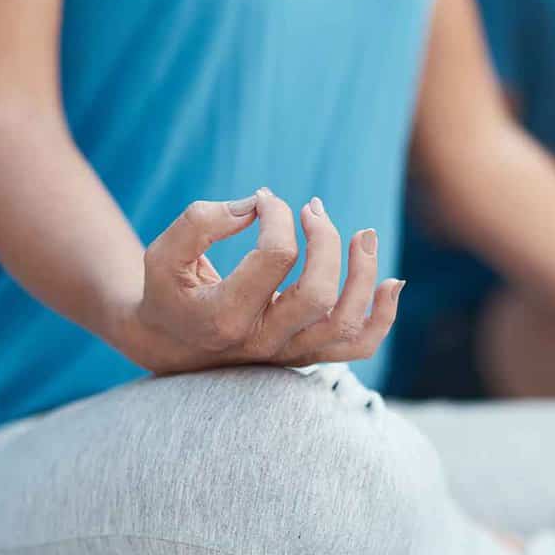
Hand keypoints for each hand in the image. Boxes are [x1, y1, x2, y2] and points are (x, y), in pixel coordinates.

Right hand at [112, 188, 402, 372]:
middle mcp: (262, 342)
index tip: (264, 200)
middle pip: (317, 294)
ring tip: (364, 235)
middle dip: (325, 242)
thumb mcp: (163, 254)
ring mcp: (288, 353)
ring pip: (345, 324)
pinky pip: (358, 346)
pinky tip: (391, 283)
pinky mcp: (306, 354)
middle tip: (313, 209)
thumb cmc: (168, 292)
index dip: (276, 215)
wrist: (169, 346)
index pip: (275, 258)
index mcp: (225, 317)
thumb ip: (201, 222)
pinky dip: (383, 317)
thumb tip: (259, 205)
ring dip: (364, 276)